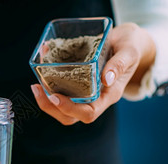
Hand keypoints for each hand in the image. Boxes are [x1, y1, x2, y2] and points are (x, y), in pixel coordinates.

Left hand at [31, 23, 155, 124]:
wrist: (128, 42)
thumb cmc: (131, 46)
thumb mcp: (130, 51)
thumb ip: (120, 64)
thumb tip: (106, 79)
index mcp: (108, 96)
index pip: (88, 113)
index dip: (69, 109)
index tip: (54, 96)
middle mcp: (95, 99)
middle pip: (69, 117)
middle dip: (50, 108)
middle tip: (37, 89)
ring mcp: (85, 94)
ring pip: (62, 108)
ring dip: (46, 100)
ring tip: (35, 84)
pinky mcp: (77, 85)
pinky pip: (61, 91)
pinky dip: (48, 84)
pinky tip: (41, 69)